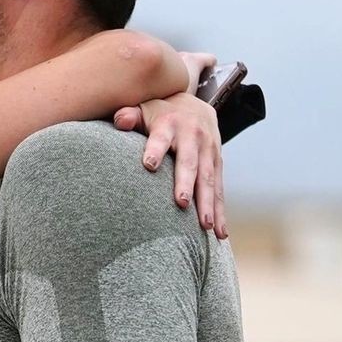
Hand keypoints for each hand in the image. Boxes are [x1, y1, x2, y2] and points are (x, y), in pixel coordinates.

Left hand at [112, 88, 226, 236]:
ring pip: (209, 179)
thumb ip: (130, 115)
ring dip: (208, 203)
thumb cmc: (160, 113)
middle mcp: (193, 137)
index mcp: (170, 124)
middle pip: (189, 162)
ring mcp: (208, 152)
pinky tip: (220, 234)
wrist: (196, 107)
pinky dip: (221, 211)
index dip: (155, 149)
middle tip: (182, 203)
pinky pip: (219, 189)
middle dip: (186, 182)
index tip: (148, 164)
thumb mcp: (144, 108)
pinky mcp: (217, 165)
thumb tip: (120, 121)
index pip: (161, 137)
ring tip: (207, 226)